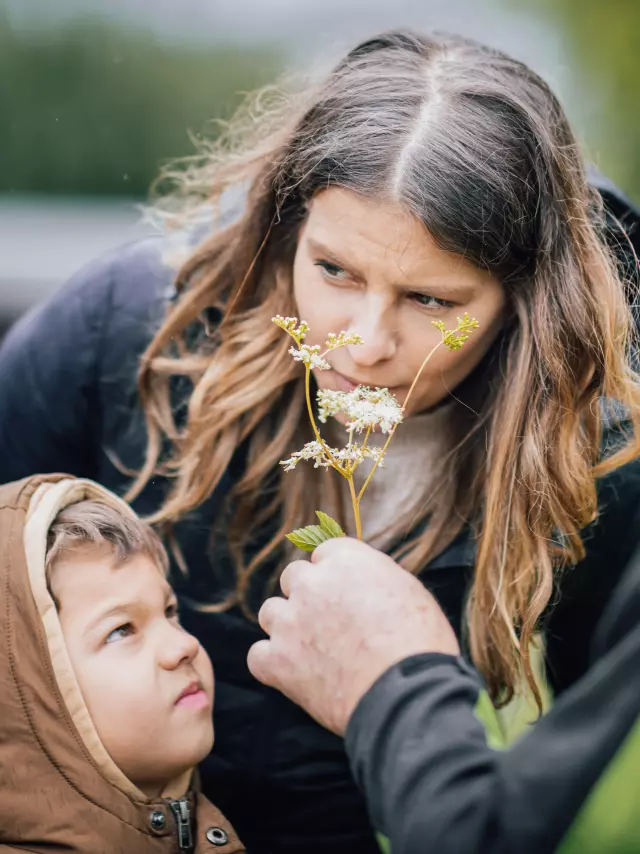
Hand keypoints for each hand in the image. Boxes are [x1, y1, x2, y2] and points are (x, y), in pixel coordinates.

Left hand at [247, 537, 459, 734]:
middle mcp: (312, 584)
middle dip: (309, 596)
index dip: (335, 574)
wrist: (405, 695)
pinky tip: (294, 674)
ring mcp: (291, 622)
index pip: (324, 552)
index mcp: (346, 560)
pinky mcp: (278, 661)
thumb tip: (361, 583)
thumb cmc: (419, 645)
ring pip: (270, 612)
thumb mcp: (409, 591)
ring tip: (313, 650)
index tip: (344, 592)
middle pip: (294, 577)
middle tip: (331, 623)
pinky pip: (258, 655)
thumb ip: (375, 577)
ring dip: (287, 626)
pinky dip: (273, 664)